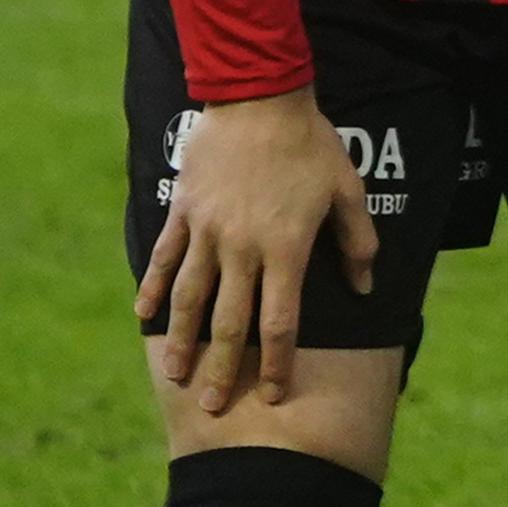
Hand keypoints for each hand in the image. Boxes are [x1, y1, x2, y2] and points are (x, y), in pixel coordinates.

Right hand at [140, 86, 373, 414]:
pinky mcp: (183, 212)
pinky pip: (163, 258)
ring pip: (187, 297)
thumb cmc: (312, 146)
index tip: (271, 394)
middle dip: (221, 368)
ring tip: (174, 372)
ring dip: (179, 339)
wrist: (259, 99)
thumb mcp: (347, 191)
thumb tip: (364, 288)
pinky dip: (151, 288)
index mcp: (286, 249)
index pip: (280, 321)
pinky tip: (143, 316)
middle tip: (213, 407)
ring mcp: (206, 231)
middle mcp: (242, 248)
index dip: (275, 362)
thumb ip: (357, 243)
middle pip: (229, 321)